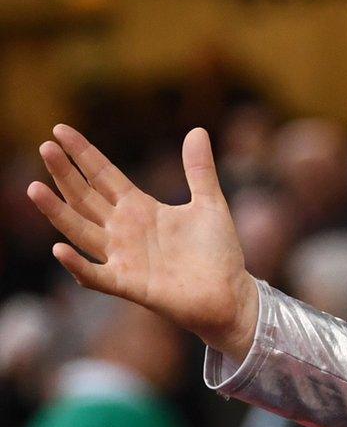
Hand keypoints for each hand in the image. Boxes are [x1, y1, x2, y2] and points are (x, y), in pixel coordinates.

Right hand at [28, 125, 260, 358]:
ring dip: (57, 212)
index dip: (83, 154)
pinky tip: (59, 250)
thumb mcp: (210, 205)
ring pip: (81, 231)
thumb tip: (197, 130)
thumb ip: (199, 170)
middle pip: (85, 198)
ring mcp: (123, 258)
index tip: (59, 130)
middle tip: (45, 147)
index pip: (103, 176)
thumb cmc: (218, 253)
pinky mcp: (129, 285)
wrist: (231, 296)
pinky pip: (96, 275)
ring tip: (35, 189)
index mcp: (140, 209)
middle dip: (65, 174)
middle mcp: (123, 230)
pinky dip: (78, 265)